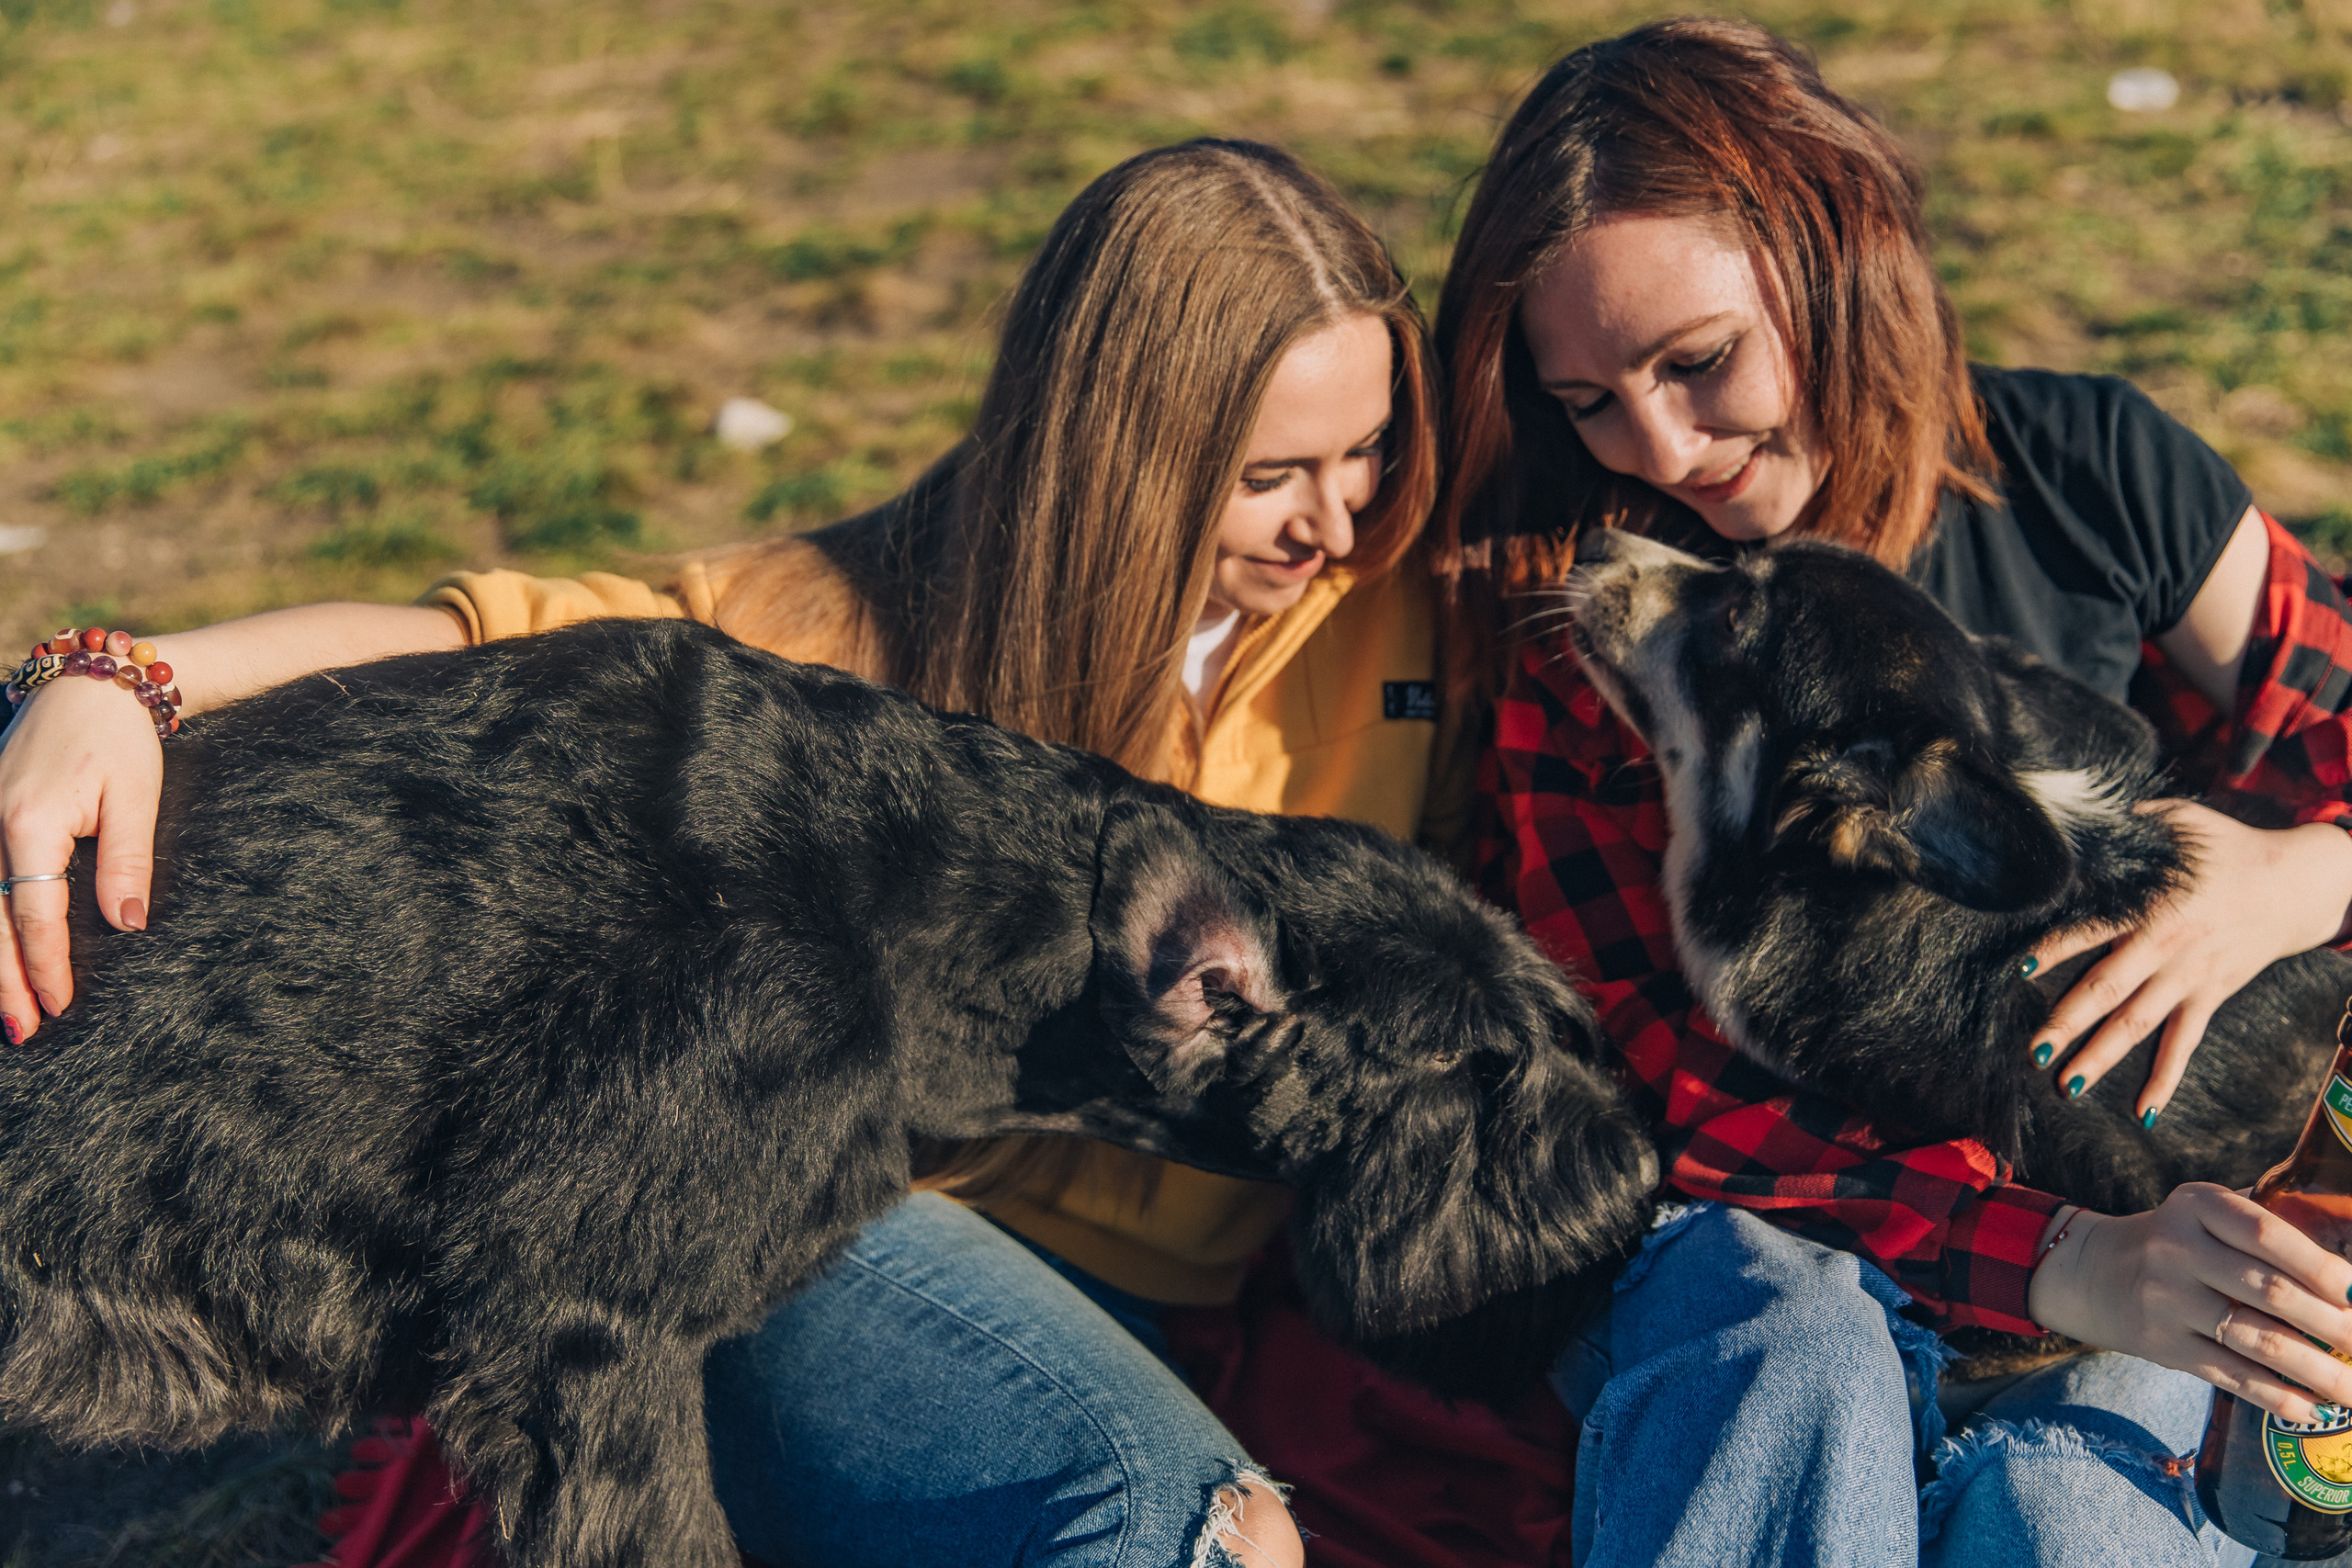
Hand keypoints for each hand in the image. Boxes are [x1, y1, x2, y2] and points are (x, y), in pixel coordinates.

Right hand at [0, 675, 163, 1040]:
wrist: (86, 685)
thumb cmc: (119, 739)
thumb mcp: (137, 800)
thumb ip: (127, 864)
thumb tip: (126, 926)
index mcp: (29, 822)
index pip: (35, 913)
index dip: (48, 965)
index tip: (62, 1005)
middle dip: (5, 981)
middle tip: (24, 1031)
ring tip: (5, 1013)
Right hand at [2029, 1185, 2351, 1424]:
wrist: (2095, 1272)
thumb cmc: (2177, 1240)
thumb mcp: (2206, 1212)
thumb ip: (2264, 1221)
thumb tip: (2349, 1261)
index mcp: (2197, 1206)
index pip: (2264, 1233)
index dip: (2317, 1265)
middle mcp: (2176, 1250)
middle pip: (2269, 1292)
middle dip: (2333, 1325)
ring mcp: (2166, 1300)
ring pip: (2258, 1341)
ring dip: (2318, 1372)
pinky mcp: (2164, 1346)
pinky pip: (2232, 1376)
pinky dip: (2278, 1397)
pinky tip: (2313, 1409)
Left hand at [2030, 800, 2351, 1119]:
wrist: (2300, 885)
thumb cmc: (2230, 848)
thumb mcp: (2181, 820)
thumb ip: (2131, 821)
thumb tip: (2087, 816)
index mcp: (2155, 904)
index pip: (2094, 928)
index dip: (2057, 948)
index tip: (2019, 968)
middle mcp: (2168, 948)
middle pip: (2110, 990)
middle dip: (2069, 1021)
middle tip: (2033, 1050)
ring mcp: (2190, 978)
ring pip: (2139, 1025)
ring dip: (2102, 1057)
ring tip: (2066, 1085)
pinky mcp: (2210, 996)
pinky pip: (2185, 1044)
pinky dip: (2165, 1079)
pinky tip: (2144, 1111)